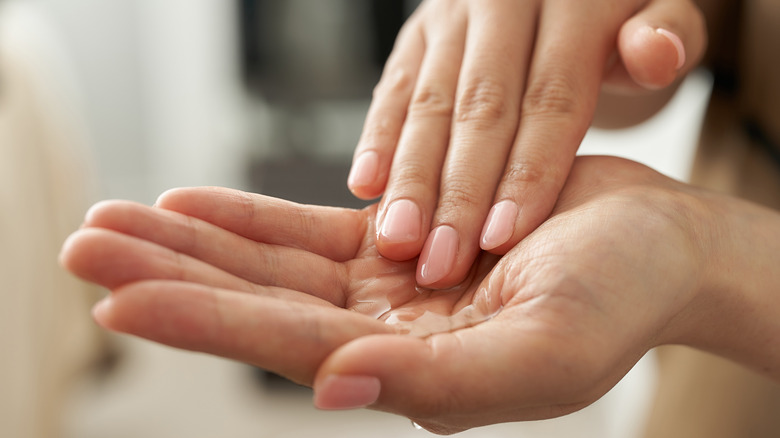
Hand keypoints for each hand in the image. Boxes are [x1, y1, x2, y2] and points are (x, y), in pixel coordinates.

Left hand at [61, 156, 728, 433]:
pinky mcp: (397, 238)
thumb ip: (439, 384)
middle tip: (83, 245)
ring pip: (266, 264)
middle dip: (167, 274)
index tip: (116, 297)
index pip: (283, 347)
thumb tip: (334, 388)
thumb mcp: (545, 353)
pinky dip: (248, 219)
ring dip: (191, 243)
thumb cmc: (622, 301)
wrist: (657, 245)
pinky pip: (307, 230)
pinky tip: (193, 204)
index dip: (199, 322)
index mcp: (411, 372)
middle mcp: (383, 334)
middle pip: (253, 303)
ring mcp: (384, 286)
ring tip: (115, 220)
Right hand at [347, 0, 706, 288]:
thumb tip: (654, 51)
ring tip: (398, 241)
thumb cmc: (617, 17)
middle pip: (480, 109)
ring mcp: (453, 16)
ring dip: (410, 179)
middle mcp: (502, 0)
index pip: (550, 98)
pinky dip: (377, 140)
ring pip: (428, 104)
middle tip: (440, 262)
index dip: (528, 171)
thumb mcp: (661, 12)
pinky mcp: (418, 34)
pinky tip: (366, 187)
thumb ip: (668, 33)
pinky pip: (394, 89)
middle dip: (458, 193)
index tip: (504, 240)